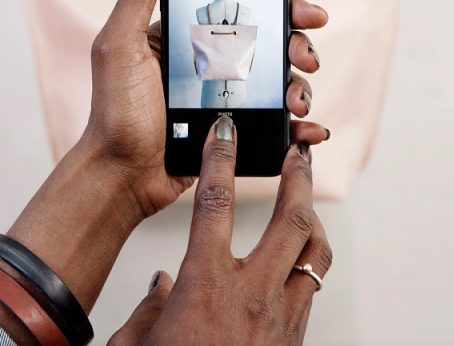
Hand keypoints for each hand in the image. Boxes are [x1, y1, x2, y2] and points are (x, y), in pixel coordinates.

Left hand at [83, 0, 330, 216]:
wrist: (122, 175)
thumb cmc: (114, 112)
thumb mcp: (118, 46)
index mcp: (187, 38)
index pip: (240, 10)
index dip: (278, 4)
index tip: (304, 9)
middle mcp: (210, 64)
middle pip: (271, 43)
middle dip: (299, 44)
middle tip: (304, 56)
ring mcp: (225, 99)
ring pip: (280, 83)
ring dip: (301, 86)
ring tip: (296, 102)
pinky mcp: (234, 132)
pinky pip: (277, 125)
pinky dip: (300, 128)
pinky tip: (309, 130)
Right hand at [109, 118, 330, 344]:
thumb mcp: (138, 342)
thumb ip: (151, 305)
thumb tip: (164, 283)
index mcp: (205, 284)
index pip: (215, 203)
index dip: (221, 158)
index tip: (226, 129)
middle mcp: (251, 293)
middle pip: (290, 218)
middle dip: (298, 178)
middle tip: (298, 152)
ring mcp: (280, 317)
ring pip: (314, 252)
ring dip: (312, 219)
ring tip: (304, 200)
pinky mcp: (294, 338)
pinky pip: (310, 287)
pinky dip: (307, 262)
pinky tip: (294, 259)